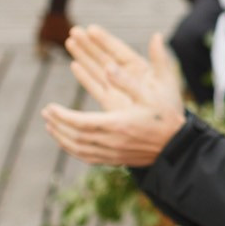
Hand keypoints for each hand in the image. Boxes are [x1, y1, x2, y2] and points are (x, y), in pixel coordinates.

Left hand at [41, 28, 185, 165]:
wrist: (178, 146)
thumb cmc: (166, 117)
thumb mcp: (151, 95)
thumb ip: (127, 80)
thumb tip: (108, 65)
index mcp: (118, 125)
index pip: (80, 122)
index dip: (62, 116)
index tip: (50, 107)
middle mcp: (112, 142)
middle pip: (75, 137)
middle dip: (58, 124)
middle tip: (46, 113)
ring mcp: (113, 154)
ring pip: (79, 149)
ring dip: (62, 138)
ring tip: (51, 126)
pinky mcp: (116, 160)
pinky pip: (87, 158)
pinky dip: (73, 150)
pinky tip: (68, 142)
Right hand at [68, 27, 183, 118]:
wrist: (166, 133)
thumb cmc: (170, 105)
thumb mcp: (166, 79)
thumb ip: (160, 59)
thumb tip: (157, 36)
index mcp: (141, 69)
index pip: (119, 50)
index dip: (105, 40)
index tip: (91, 28)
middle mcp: (127, 77)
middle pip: (104, 57)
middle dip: (89, 44)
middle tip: (74, 31)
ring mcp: (118, 89)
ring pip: (97, 69)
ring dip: (84, 56)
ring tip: (70, 41)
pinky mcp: (111, 102)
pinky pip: (95, 86)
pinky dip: (85, 76)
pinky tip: (75, 66)